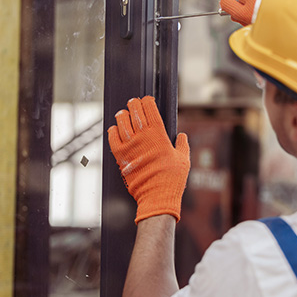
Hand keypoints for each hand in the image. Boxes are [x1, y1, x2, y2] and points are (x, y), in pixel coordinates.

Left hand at [107, 96, 189, 223]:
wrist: (156, 196)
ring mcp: (129, 146)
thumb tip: (182, 136)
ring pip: (121, 122)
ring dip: (122, 116)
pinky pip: (112, 139)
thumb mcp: (183, 159)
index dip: (147, 102)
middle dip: (133, 105)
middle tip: (133, 102)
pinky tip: (114, 129)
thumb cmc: (172, 179)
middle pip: (134, 112)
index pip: (150, 109)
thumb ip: (182, 145)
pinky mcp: (120, 157)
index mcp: (159, 134)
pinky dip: (112, 131)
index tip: (146, 99)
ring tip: (123, 114)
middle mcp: (142, 137)